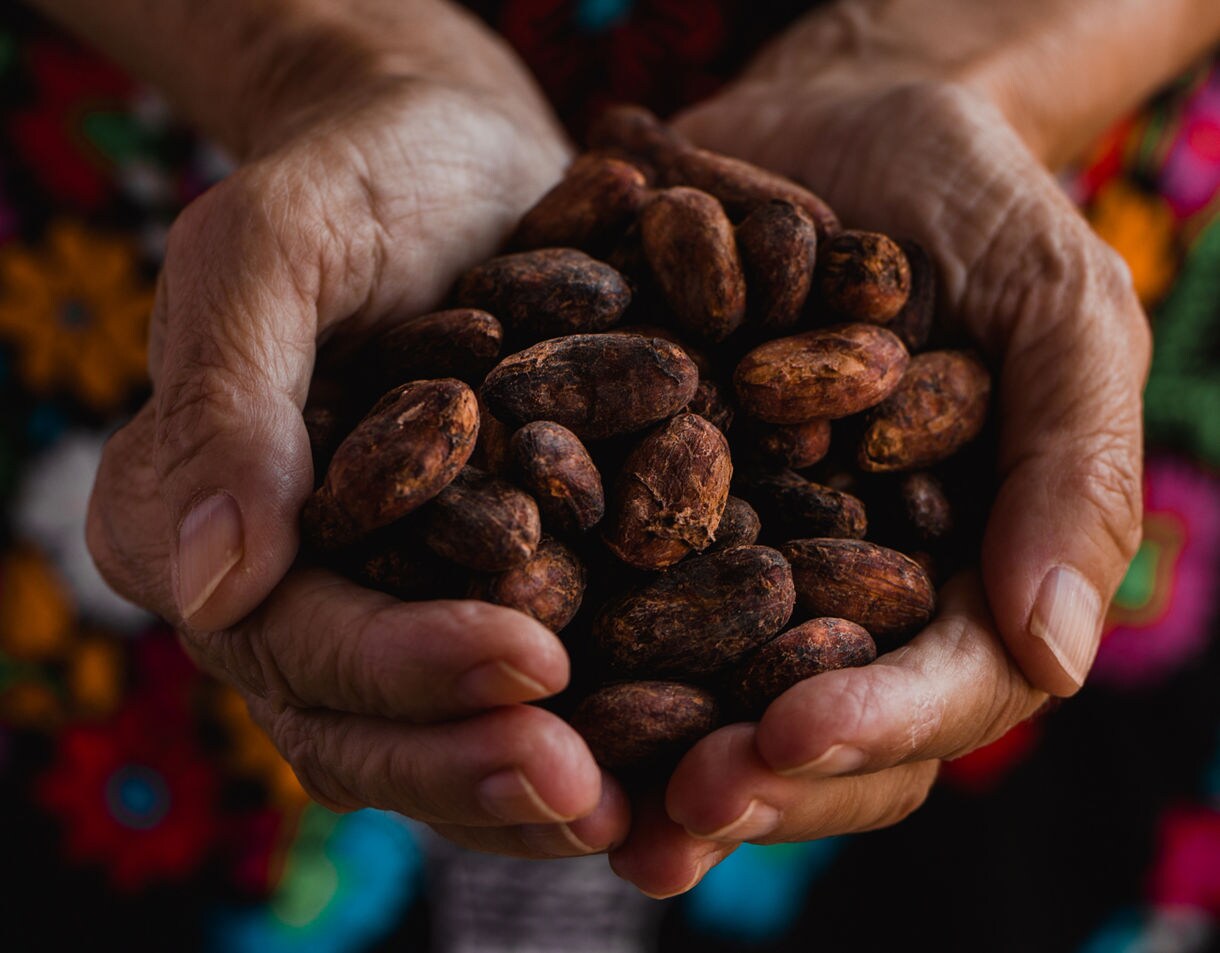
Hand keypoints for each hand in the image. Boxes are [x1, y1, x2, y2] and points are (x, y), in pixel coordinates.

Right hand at [87, 29, 628, 858]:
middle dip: (478, 763)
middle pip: (367, 725)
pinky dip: (602, 730)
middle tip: (594, 791)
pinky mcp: (484, 590)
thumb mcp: (277, 245)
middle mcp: (290, 591)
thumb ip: (228, 398)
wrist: (453, 163)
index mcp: (199, 525)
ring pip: (450, 734)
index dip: (402, 668)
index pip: (292, 636)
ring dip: (544, 787)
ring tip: (655, 808)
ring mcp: (388, 601)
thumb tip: (203, 585)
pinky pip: (530, 688)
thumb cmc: (359, 181)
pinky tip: (690, 748)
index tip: (531, 661)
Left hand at [609, 10, 1149, 894]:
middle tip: (665, 818)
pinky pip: (605, 581)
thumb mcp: (1057, 313)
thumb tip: (1058, 652)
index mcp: (957, 584)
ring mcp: (741, 558)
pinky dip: (555, 621)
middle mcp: (841, 597)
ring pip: (695, 689)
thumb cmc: (976, 210)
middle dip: (740, 775)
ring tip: (560, 780)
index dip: (867, 730)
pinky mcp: (649, 504)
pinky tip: (491, 651)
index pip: (934, 694)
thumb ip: (1076, 469)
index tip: (783, 738)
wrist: (843, 124)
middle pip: (804, 728)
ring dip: (632, 748)